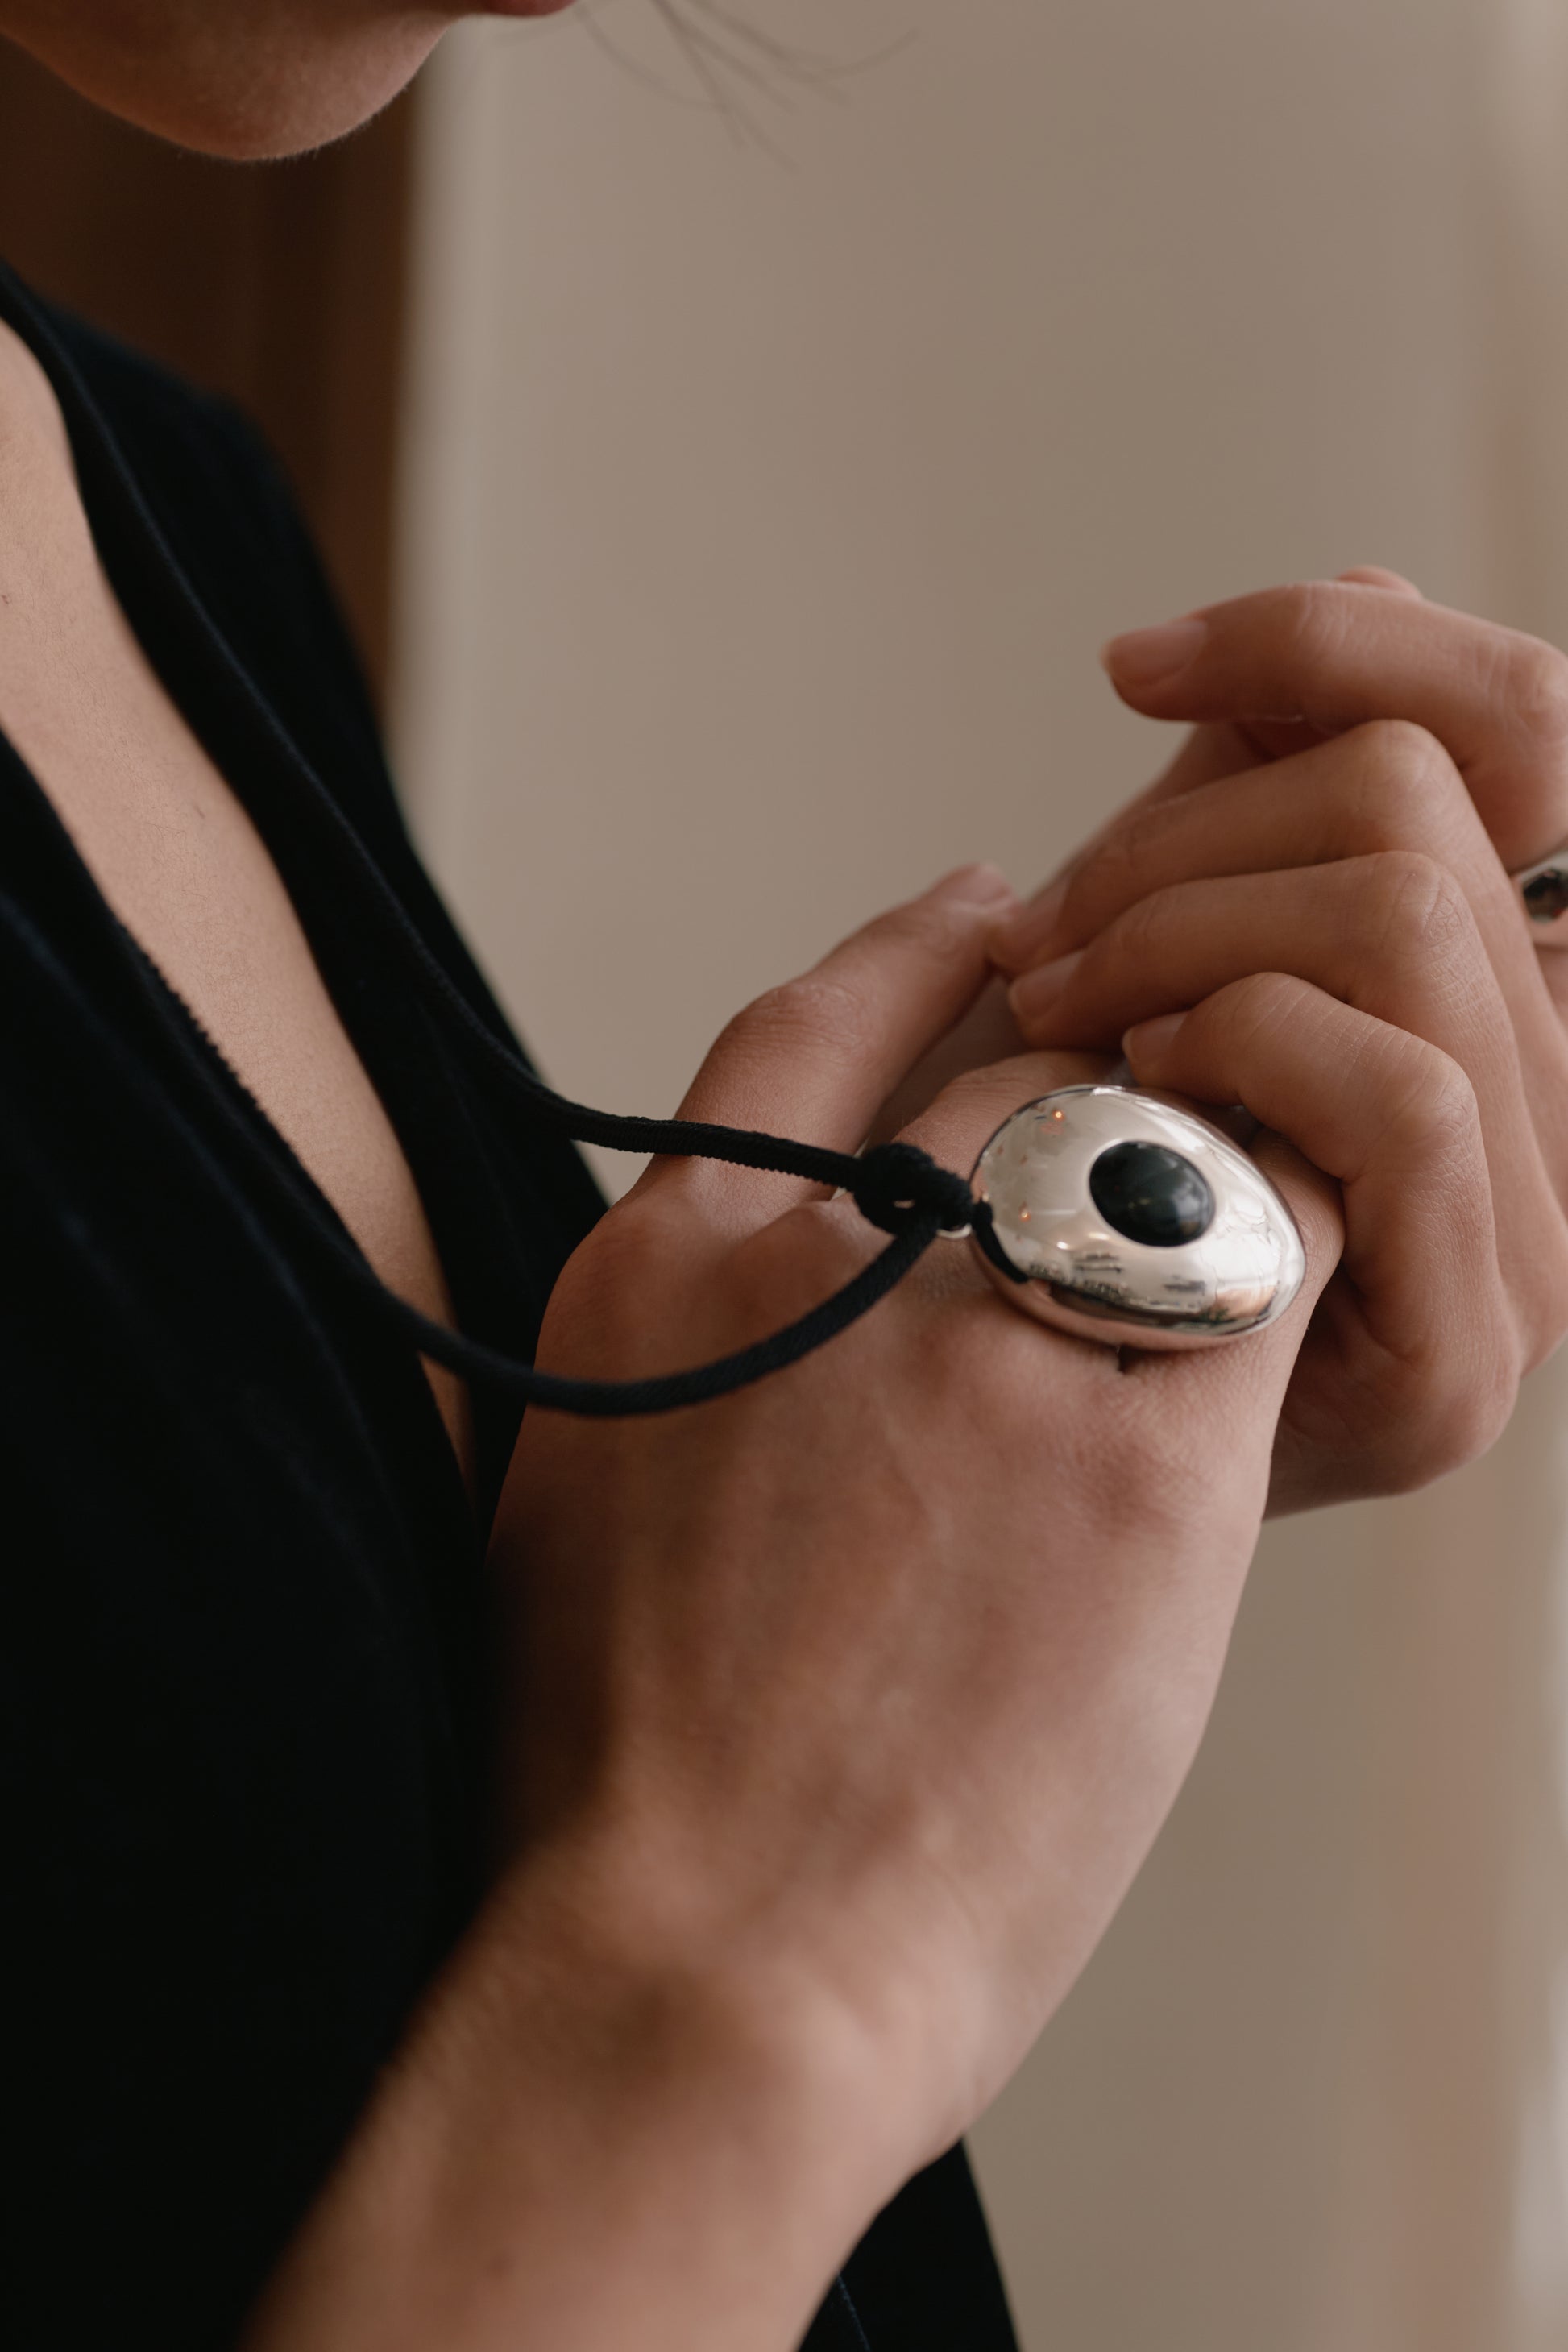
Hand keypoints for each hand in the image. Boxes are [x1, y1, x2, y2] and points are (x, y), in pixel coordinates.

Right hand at [488, 867, 1338, 2267]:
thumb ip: (706, 1307)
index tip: (1000, 930)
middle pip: (1014, 1065)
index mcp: (671, 1255)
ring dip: (1204, 1161)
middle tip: (1159, 1117)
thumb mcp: (594, 1472)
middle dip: (1094, 1069)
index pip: (823, 1018)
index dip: (929, 959)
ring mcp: (987, 1350)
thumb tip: (818, 1224)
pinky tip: (1279, 1326)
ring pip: (1159, 1139)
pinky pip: (1270, 1261)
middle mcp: (825, 1260)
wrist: (699, 1969)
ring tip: (1218, 1238)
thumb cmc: (630, 1752)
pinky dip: (1285, 1259)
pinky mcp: (1145, 1470)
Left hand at [994, 573, 1567, 1511]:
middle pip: (1428, 800)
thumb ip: (1264, 789)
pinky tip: (1143, 1080)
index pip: (1525, 722)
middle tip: (1042, 940)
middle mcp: (1561, 1090)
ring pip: (1408, 918)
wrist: (990, 1422)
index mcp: (1509, 980)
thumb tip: (1368, 587)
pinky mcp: (1469, 1346)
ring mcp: (1539, 1230)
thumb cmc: (1064, 1164)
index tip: (1127, 667)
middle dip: (1178, 839)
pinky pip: (1404, 1088)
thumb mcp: (1166, 935)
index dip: (1326, 646)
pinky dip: (1245, 1041)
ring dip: (1181, 933)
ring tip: (1068, 1013)